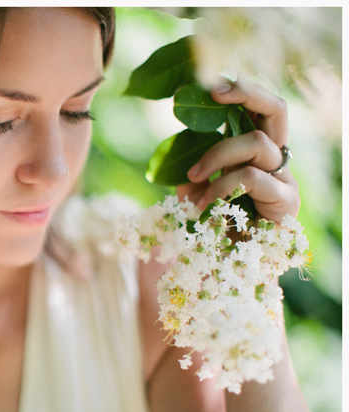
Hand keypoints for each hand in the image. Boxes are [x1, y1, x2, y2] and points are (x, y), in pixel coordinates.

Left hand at [177, 80, 299, 222]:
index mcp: (256, 152)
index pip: (260, 108)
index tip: (211, 85)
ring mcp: (284, 178)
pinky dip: (221, 186)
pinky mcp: (286, 200)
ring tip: (193, 180)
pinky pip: (251, 177)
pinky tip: (205, 205)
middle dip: (248, 92)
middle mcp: (276, 159)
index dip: (242, 90)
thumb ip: (191, 165)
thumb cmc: (210, 228)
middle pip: (277, 108)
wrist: (227, 269)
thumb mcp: (192, 190)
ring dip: (217, 156)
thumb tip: (183, 136)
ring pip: (256, 142)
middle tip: (214, 92)